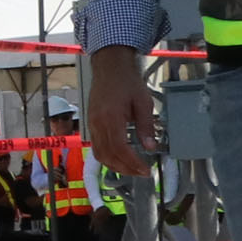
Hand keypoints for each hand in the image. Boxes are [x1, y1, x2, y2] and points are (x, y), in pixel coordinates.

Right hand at [86, 46, 160, 178]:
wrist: (110, 67)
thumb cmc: (128, 82)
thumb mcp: (143, 102)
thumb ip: (146, 126)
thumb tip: (151, 147)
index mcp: (111, 117)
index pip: (119, 148)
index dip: (132, 162)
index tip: (145, 170)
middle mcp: (98, 123)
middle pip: (108, 155)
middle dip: (125, 168)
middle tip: (142, 172)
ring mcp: (92, 124)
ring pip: (99, 154)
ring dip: (115, 166)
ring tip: (132, 169)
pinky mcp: (91, 124)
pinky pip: (96, 147)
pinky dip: (107, 157)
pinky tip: (119, 159)